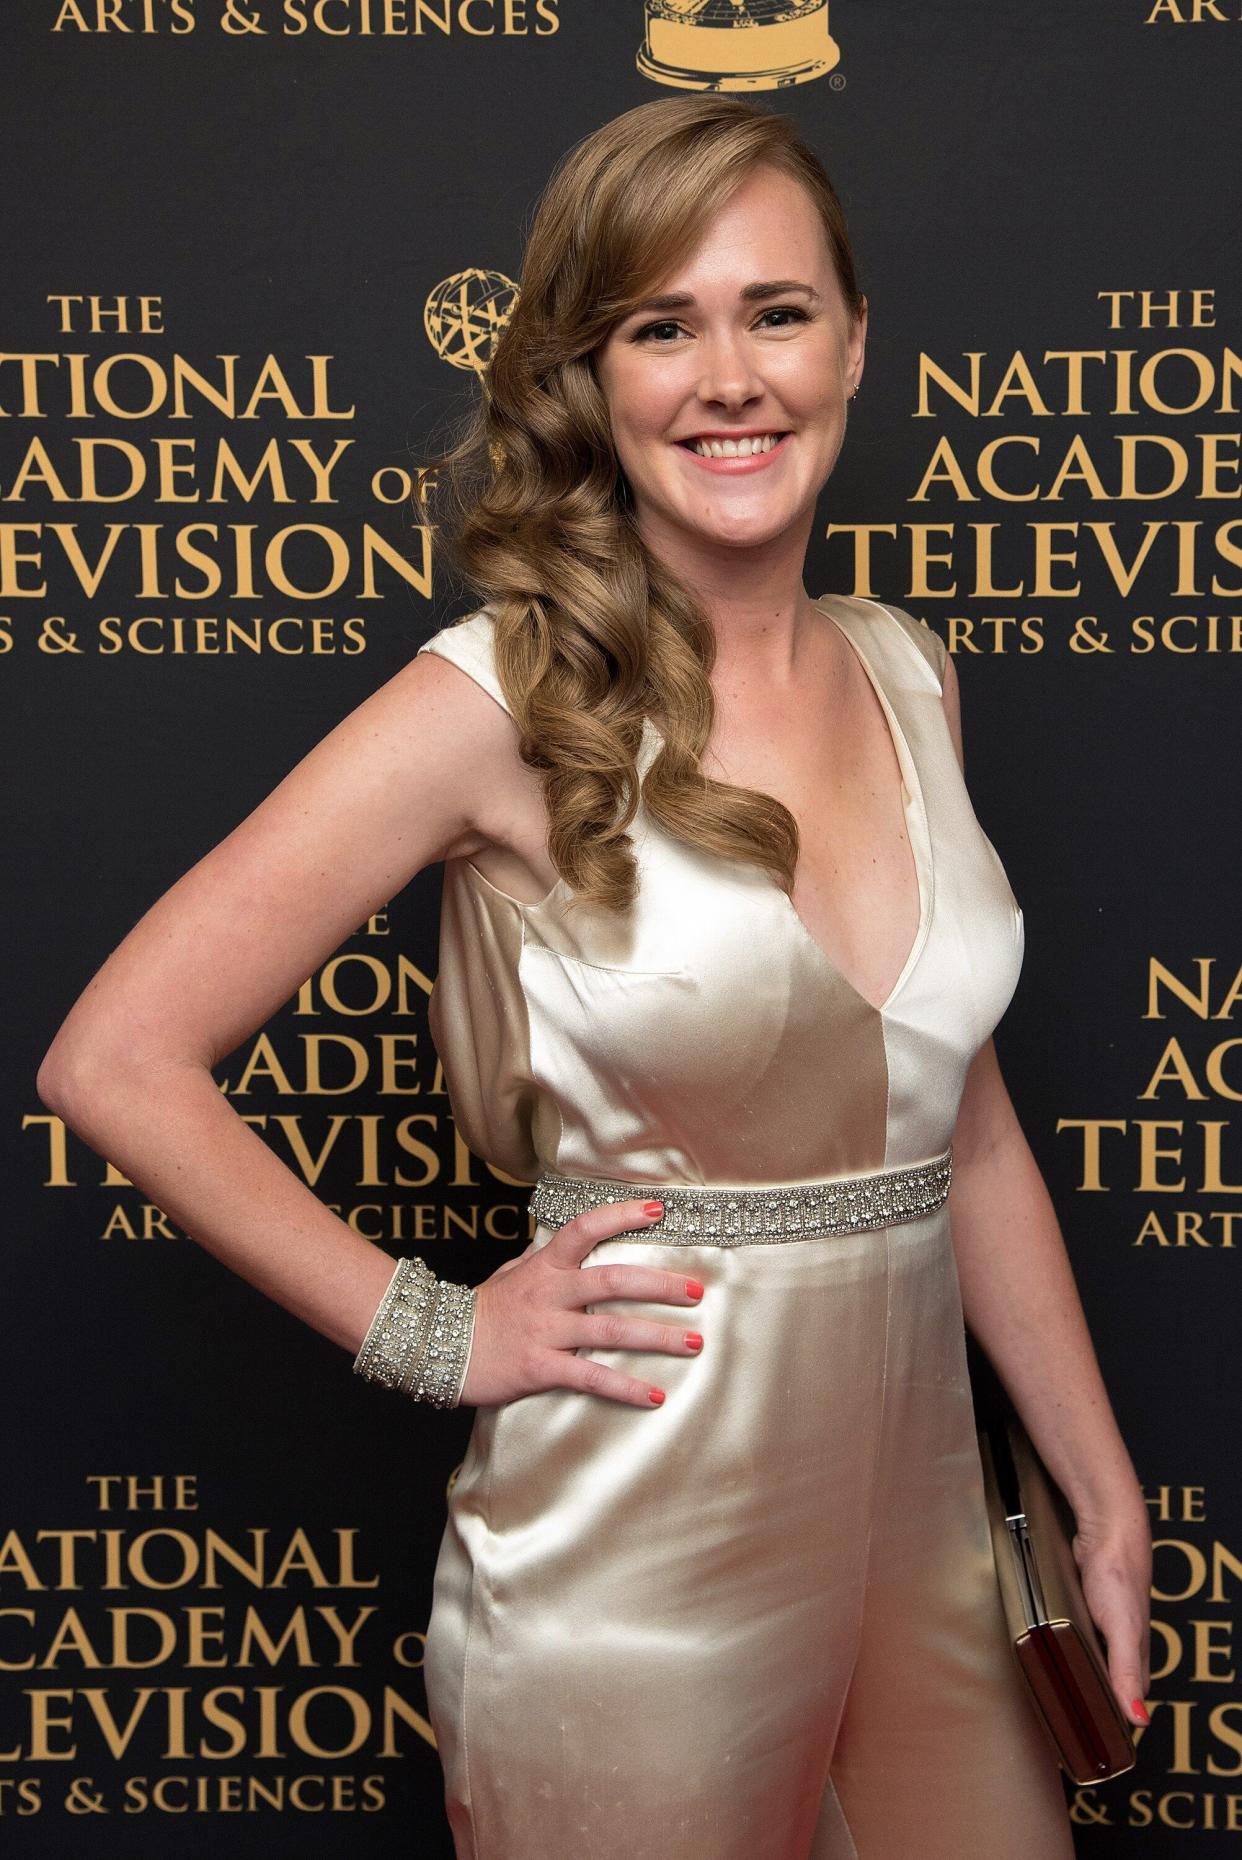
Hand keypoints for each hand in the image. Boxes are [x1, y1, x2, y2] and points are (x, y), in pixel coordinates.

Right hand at [459, 1197, 704, 1408]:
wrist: (438, 1347)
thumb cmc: (481, 1311)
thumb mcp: (511, 1274)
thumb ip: (543, 1262)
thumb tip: (571, 1245)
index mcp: (543, 1266)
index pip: (584, 1229)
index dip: (621, 1216)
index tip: (658, 1210)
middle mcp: (549, 1293)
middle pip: (612, 1282)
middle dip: (660, 1285)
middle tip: (697, 1290)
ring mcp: (545, 1330)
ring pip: (611, 1331)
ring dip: (657, 1337)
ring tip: (694, 1343)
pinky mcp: (540, 1367)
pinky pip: (591, 1378)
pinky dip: (625, 1388)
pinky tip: (654, 1396)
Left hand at [1070, 1482, 1152, 1729]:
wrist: (1107, 1529)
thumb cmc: (1118, 1578)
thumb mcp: (1123, 1631)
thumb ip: (1127, 1674)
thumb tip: (1138, 1720)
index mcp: (1135, 1658)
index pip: (1126, 1704)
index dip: (1110, 1723)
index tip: (1086, 1744)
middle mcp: (1121, 1645)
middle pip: (1107, 1683)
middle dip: (1089, 1701)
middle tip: (1061, 1720)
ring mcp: (1103, 1626)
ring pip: (1090, 1659)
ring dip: (1075, 1673)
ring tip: (1051, 1691)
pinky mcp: (1085, 1608)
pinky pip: (1075, 1635)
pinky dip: (1065, 1647)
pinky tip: (1049, 1649)